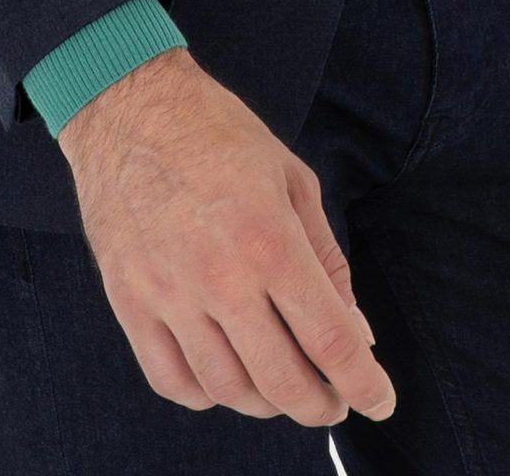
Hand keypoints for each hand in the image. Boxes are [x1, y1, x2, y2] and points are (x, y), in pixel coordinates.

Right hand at [56, 46, 396, 427]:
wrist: (129, 105)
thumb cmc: (217, 131)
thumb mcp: (291, 177)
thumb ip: (326, 258)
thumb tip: (355, 329)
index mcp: (270, 239)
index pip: (330, 339)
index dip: (364, 383)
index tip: (380, 401)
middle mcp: (220, 277)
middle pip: (283, 381)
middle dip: (321, 404)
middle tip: (334, 400)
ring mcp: (169, 294)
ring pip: (228, 390)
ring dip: (266, 403)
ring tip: (282, 387)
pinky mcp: (129, 302)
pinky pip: (171, 380)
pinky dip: (206, 394)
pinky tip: (226, 376)